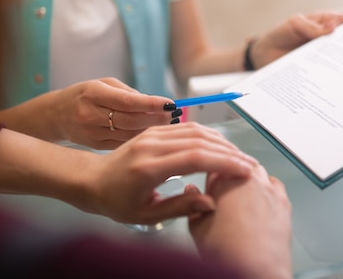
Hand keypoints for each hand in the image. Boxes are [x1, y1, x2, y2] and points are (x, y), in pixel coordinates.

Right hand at [51, 77, 177, 148]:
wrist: (55, 116)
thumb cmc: (84, 95)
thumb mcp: (102, 85)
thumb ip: (128, 93)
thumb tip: (156, 103)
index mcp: (93, 94)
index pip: (128, 101)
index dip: (152, 104)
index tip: (170, 104)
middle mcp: (91, 114)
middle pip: (131, 120)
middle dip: (157, 118)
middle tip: (175, 115)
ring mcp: (93, 133)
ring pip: (130, 134)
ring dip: (153, 130)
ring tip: (170, 124)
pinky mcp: (96, 146)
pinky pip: (124, 144)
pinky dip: (141, 139)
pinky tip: (154, 135)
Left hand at [81, 122, 258, 223]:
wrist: (93, 180)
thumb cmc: (117, 202)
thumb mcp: (146, 214)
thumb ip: (180, 208)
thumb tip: (211, 203)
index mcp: (148, 167)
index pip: (194, 158)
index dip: (223, 163)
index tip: (244, 172)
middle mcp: (151, 145)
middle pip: (199, 141)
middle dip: (229, 152)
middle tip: (249, 165)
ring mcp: (152, 134)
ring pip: (195, 131)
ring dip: (221, 142)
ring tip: (239, 157)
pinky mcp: (153, 130)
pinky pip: (186, 128)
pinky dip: (208, 136)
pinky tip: (220, 147)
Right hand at [188, 165, 291, 278]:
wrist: (255, 269)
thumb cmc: (227, 251)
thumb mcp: (197, 228)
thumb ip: (192, 204)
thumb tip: (191, 191)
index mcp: (223, 180)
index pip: (214, 163)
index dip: (211, 173)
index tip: (211, 182)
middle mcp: (246, 178)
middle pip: (237, 164)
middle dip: (231, 173)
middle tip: (225, 190)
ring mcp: (267, 188)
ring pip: (257, 171)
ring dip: (249, 178)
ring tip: (242, 196)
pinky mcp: (283, 200)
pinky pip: (275, 185)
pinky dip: (268, 189)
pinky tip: (261, 201)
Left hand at [252, 10, 342, 67]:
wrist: (263, 55)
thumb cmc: (280, 34)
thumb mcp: (294, 24)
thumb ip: (311, 27)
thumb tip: (333, 28)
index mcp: (328, 22)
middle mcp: (331, 39)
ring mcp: (327, 56)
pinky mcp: (321, 70)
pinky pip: (333, 73)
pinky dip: (340, 77)